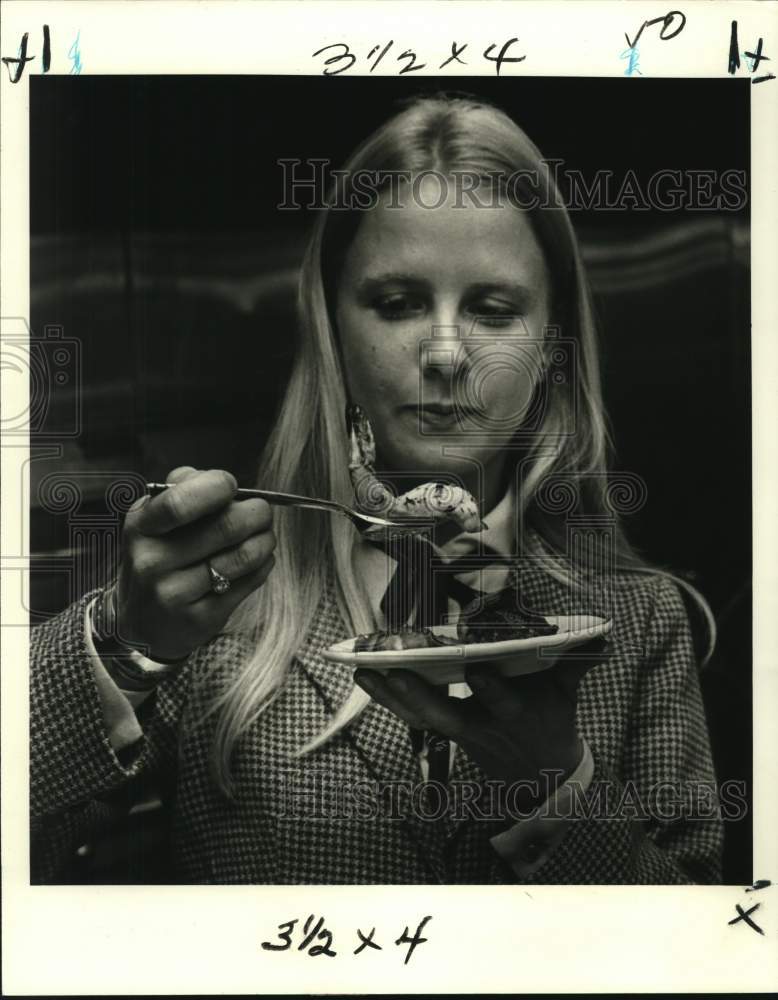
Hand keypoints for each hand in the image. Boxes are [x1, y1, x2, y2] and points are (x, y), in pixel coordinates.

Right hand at [110, 466, 276, 660]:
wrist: (139, 624)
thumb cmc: (158, 558)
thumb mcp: (152, 521)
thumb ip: (182, 489)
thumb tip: (221, 479)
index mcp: (140, 527)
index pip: (181, 502)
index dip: (218, 487)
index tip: (232, 487)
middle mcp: (152, 561)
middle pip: (225, 526)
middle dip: (257, 513)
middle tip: (263, 512)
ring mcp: (175, 594)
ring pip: (244, 555)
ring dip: (265, 540)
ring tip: (265, 536)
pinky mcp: (200, 618)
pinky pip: (249, 582)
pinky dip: (264, 565)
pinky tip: (259, 560)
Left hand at [354, 638, 609, 805]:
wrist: (541, 776)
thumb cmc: (553, 721)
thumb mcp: (568, 696)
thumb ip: (578, 666)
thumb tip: (602, 640)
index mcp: (517, 712)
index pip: (503, 700)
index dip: (491, 687)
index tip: (478, 667)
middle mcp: (484, 725)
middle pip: (448, 715)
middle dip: (421, 696)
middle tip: (395, 671)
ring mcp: (461, 732)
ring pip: (422, 718)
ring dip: (393, 696)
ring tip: (364, 671)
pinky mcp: (445, 732)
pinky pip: (413, 718)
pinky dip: (389, 699)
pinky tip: (366, 678)